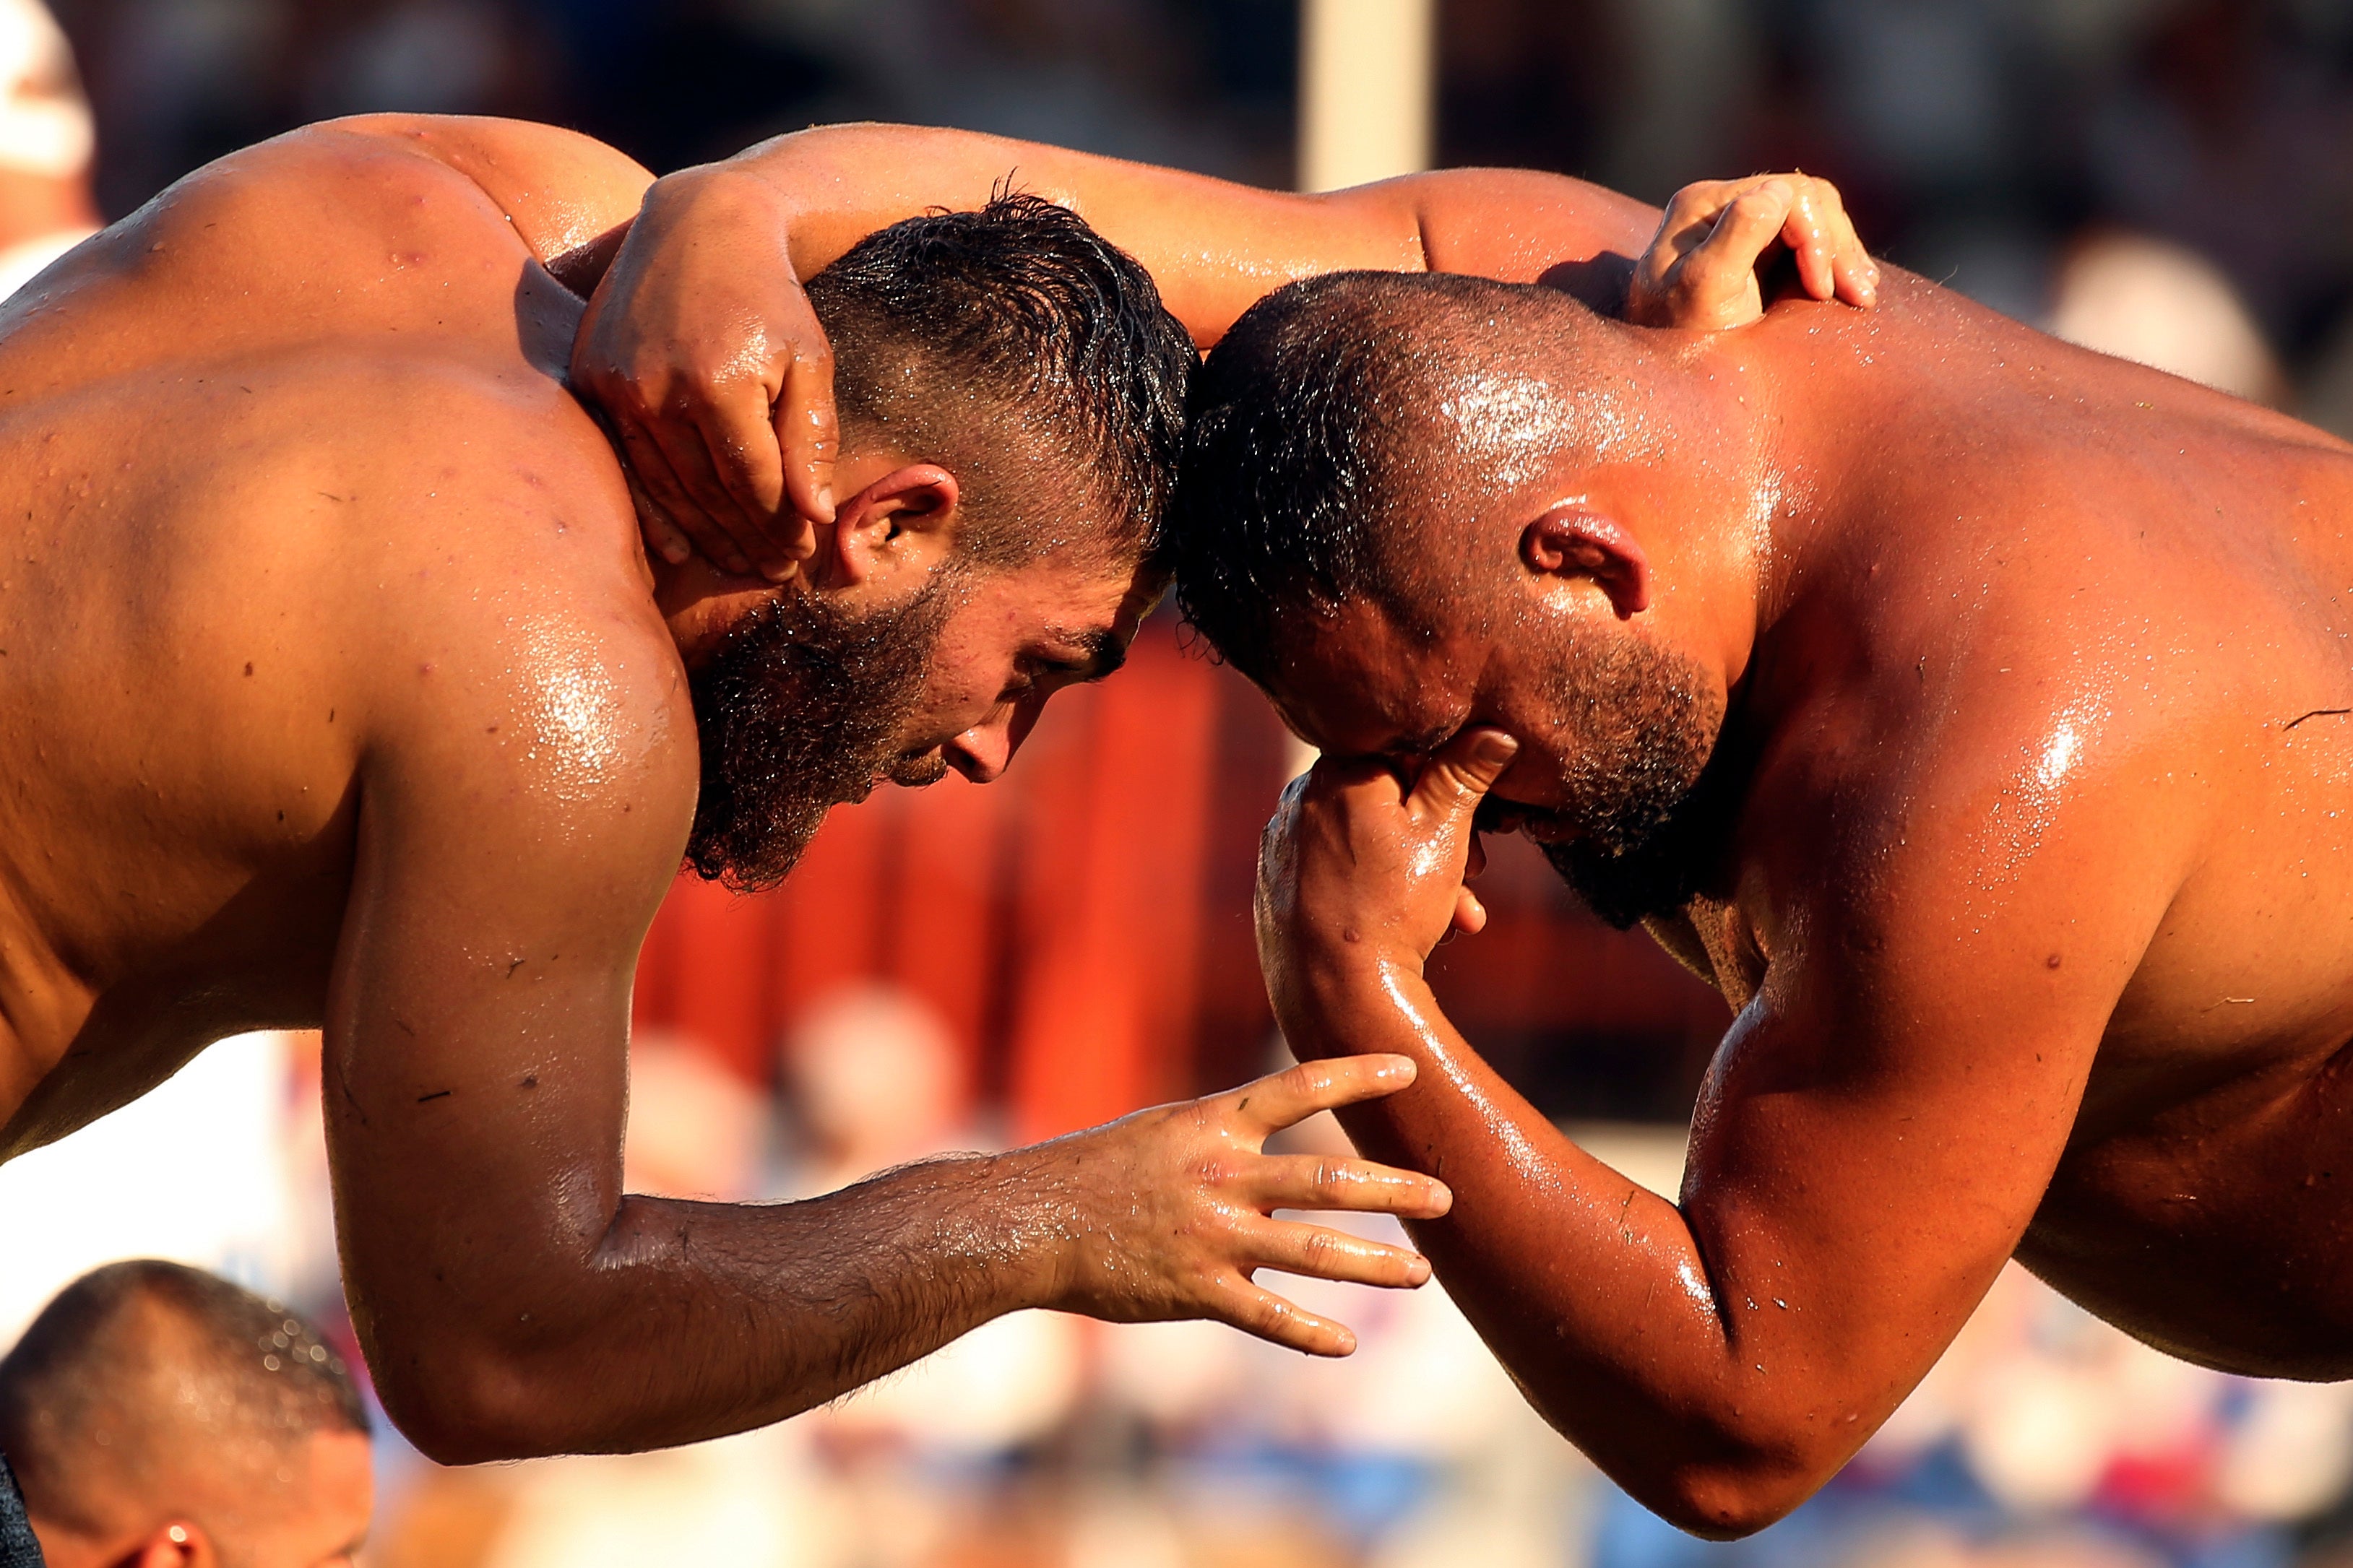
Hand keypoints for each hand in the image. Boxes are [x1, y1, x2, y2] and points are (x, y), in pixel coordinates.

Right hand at [571, 165, 837, 580]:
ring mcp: (618, 386)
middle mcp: (659, 389)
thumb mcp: (809, 360)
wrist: (697, 226)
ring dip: (706, 535)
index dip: (781, 526)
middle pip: (708, 493)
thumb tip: (812, 516)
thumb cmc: (769, 297)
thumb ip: (810, 438)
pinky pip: (627, 464)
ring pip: (666, 486)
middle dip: (747, 540)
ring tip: (739, 564)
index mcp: (720, 383)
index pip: (754, 482)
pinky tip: (681, 548)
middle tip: (775, 572)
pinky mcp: (592, 380)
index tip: (802, 552)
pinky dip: (654, 511)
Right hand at [1034, 1054, 1452, 1355]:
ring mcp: (1213, 1235)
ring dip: (1377, 1265)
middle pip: (1329, 1180)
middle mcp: (1223, 1175)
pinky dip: (1310, 1333)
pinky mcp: (1195, 1290)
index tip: (1409, 1070)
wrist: (1030, 1220)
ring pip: (1314, 1251)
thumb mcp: (1161, 1130)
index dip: (1358, 1077)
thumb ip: (1222, 1134)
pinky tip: (1345, 1345)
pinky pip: (1266, 1315)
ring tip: (1422, 1275)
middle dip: (1396, 1190)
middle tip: (1447, 1197)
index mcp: (1213, 1125)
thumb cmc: (1093, 1170)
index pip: (1300, 1087)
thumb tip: (1273, 1132)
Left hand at [1256, 730, 1519, 1010]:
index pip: (1403, 752)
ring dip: (1417, 874)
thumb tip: (1494, 730)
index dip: (1447, 786)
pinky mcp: (1274, 887)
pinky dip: (1373, 892)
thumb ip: (1465, 774)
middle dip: (1439, 838)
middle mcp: (1299, 800)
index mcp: (1337, 772)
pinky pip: (1335, 874)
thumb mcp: (1444, 834)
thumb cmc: (1393, 908)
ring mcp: (1281, 845)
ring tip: (1454, 916)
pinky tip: (1409, 929)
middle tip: (1474, 873)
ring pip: (1365, 843)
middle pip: (1385, 802)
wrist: (1337, 994)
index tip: (1478, 825)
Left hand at [1625, 173, 1877, 331]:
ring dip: (1843, 253)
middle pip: (1804, 201)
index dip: (1815, 236)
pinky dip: (1834, 260)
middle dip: (1836, 245)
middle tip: (1858, 296)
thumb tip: (1778, 190)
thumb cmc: (1681, 340)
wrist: (1662, 383)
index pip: (1785, 195)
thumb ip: (1738, 234)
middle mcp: (1717, 207)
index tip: (1822, 290)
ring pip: (1813, 218)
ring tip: (1862, 294)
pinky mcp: (1753, 252)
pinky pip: (1807, 240)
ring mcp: (1737, 227)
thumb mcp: (1706, 289)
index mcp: (1703, 205)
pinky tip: (1853, 286)